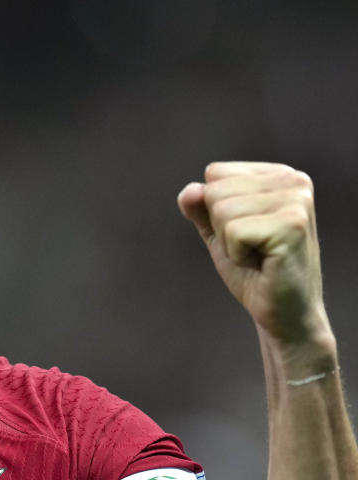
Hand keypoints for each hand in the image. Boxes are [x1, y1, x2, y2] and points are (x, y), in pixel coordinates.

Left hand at [177, 162, 330, 348]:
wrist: (284, 313)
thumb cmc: (254, 270)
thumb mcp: (218, 231)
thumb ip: (200, 207)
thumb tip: (191, 190)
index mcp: (278, 174)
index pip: (215, 173)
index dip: (216, 210)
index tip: (246, 232)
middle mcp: (293, 180)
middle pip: (215, 190)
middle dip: (221, 227)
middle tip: (252, 248)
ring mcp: (296, 201)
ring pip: (222, 210)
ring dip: (230, 241)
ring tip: (258, 254)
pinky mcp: (292, 225)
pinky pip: (233, 231)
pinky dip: (237, 254)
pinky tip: (263, 263)